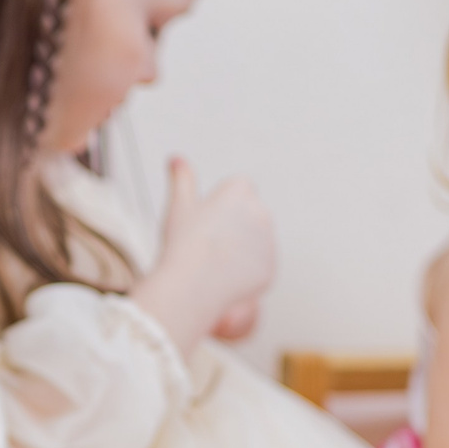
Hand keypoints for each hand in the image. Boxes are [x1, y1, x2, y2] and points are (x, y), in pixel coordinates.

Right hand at [127, 158, 276, 350]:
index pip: (239, 189)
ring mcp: (269, 241)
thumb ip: (182, 179)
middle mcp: (261, 211)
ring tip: (213, 264)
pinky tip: (223, 280)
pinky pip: (258, 268)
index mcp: (240, 190)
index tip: (207, 221)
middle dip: (234, 227)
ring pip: (255, 243)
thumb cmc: (182, 245)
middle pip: (250, 216)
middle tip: (207, 245)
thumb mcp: (179, 207)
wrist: (190, 288)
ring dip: (241, 250)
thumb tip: (177, 158)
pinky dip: (244, 274)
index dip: (220, 206)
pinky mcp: (271, 268)